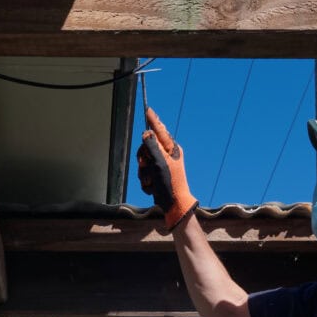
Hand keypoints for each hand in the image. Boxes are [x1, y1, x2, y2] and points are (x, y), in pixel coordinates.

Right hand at [136, 107, 197, 228]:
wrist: (174, 206)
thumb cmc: (171, 184)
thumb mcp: (161, 163)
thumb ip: (152, 147)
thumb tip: (147, 134)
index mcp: (172, 149)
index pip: (159, 131)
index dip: (153, 121)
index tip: (148, 110)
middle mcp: (167, 155)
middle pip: (146, 148)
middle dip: (143, 160)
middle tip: (147, 167)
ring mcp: (161, 166)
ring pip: (142, 163)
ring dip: (144, 174)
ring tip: (152, 182)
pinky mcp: (156, 177)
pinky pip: (143, 174)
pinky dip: (146, 182)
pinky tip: (152, 188)